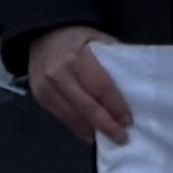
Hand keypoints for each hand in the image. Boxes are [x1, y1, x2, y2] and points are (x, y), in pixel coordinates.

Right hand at [29, 26, 131, 148]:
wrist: (45, 33)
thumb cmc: (79, 38)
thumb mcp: (101, 41)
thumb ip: (114, 62)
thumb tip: (133, 87)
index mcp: (77, 59)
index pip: (101, 88)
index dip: (115, 106)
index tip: (128, 120)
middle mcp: (58, 75)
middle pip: (86, 106)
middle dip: (105, 125)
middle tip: (121, 137)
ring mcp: (45, 88)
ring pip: (71, 116)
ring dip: (90, 130)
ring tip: (107, 139)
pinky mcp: (38, 97)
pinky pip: (59, 116)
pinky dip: (75, 127)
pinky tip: (88, 133)